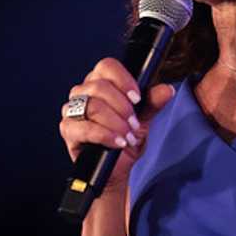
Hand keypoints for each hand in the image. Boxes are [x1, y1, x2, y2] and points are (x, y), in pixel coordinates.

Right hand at [58, 57, 175, 190]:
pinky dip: (104, 135)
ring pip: (92, 105)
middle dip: (122, 107)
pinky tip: (117, 142)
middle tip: (134, 123)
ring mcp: (73, 110)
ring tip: (128, 135)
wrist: (116, 169)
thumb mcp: (143, 120)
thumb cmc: (126, 139)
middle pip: (99, 86)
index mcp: (101, 82)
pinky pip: (83, 127)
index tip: (137, 98)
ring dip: (115, 122)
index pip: (106, 66)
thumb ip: (153, 103)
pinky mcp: (68, 130)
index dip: (123, 80)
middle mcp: (83, 92)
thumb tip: (167, 90)